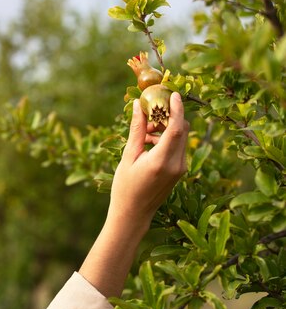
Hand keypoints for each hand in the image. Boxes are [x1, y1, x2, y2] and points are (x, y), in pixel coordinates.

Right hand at [109, 92, 188, 226]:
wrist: (133, 214)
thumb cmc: (125, 187)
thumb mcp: (128, 157)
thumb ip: (137, 131)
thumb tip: (139, 106)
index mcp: (161, 161)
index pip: (176, 128)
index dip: (176, 109)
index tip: (172, 94)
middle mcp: (176, 164)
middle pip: (182, 129)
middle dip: (168, 117)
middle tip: (148, 116)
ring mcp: (181, 168)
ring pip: (181, 137)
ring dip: (165, 128)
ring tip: (143, 134)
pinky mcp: (180, 171)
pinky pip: (178, 146)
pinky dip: (166, 139)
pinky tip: (148, 144)